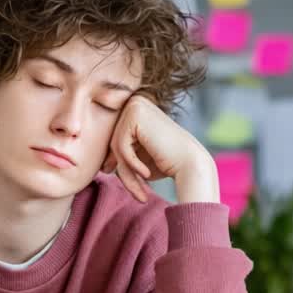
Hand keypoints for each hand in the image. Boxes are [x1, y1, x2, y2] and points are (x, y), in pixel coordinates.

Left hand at [102, 96, 218, 204]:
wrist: (190, 164)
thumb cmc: (165, 163)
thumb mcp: (136, 159)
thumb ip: (119, 155)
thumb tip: (102, 163)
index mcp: (134, 110)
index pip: (113, 139)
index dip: (116, 163)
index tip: (125, 181)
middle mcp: (134, 102)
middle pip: (112, 140)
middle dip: (122, 168)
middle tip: (136, 191)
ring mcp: (134, 104)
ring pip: (115, 144)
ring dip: (125, 171)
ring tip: (139, 187)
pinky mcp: (135, 113)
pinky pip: (121, 145)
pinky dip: (131, 163)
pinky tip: (145, 172)